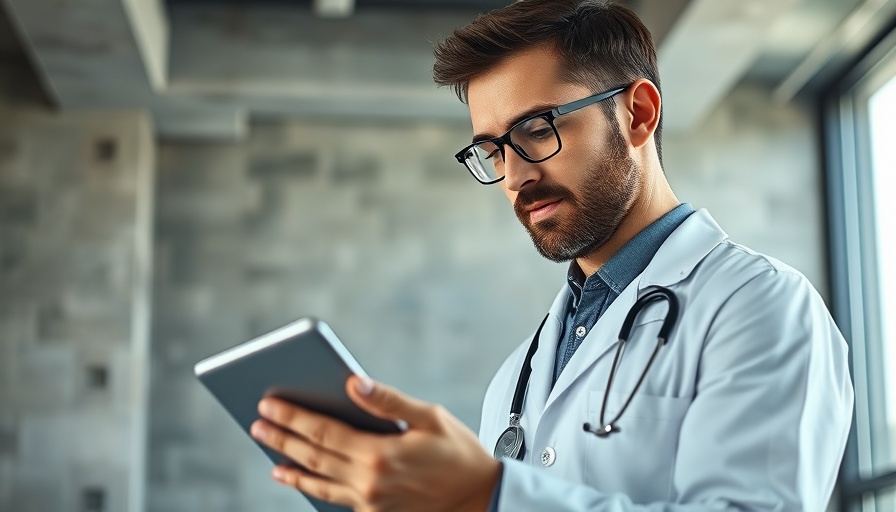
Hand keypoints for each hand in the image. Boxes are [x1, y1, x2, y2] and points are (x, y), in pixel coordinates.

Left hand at [250, 376, 501, 511]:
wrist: (478, 499)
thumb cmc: (458, 452)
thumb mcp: (430, 418)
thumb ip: (388, 401)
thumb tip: (353, 382)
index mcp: (380, 454)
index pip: (324, 432)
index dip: (294, 416)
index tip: (269, 403)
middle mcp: (369, 482)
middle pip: (313, 456)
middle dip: (282, 437)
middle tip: (258, 422)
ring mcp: (369, 503)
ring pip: (318, 482)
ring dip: (290, 465)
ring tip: (268, 451)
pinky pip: (333, 499)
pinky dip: (310, 487)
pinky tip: (297, 476)